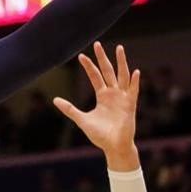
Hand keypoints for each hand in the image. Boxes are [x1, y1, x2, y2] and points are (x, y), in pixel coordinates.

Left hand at [54, 42, 139, 163]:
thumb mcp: (82, 120)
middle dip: (103, 58)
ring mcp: (123, 98)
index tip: (81, 56)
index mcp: (103, 96)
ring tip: (119, 49)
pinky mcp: (130, 105)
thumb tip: (55, 100)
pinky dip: (135, 81)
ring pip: (122, 76)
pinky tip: (135, 71)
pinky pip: (133, 91)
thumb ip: (70, 109)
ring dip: (121, 62)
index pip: (95, 76)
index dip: (89, 66)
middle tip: (97, 44)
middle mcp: (113, 94)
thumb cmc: (100, 135)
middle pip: (108, 71)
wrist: (113, 146)